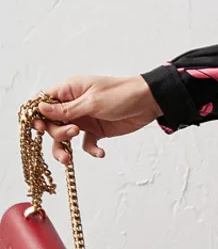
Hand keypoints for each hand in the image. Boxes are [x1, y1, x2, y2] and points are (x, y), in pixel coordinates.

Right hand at [32, 75, 163, 163]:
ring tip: (69, 158)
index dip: (36, 116)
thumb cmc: (122, 94)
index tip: (40, 128)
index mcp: (69, 90)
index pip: (42, 102)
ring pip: (64, 137)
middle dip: (56, 132)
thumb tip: (40, 109)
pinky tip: (100, 152)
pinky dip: (90, 150)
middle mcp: (73, 105)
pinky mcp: (96, 130)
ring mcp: (84, 118)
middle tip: (73, 132)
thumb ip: (66, 109)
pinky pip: (85, 144)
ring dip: (63, 148)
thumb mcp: (92, 102)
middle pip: (51, 123)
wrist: (150, 102)